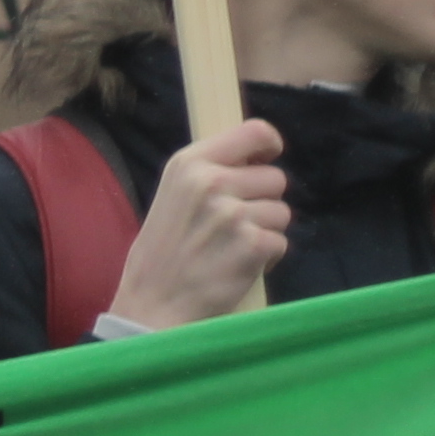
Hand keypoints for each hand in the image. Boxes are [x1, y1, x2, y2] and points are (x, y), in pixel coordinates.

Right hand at [112, 120, 288, 328]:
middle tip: (234, 224)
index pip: (255, 132)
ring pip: (281, 212)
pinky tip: (238, 265)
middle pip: (276, 178)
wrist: (152, 303)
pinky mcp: (253, 244)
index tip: (265, 160)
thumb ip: (210, 172)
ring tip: (232, 247)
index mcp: (189, 163)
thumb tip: (256, 158)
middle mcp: (212, 182)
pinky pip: (281, 242)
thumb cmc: (161, 251)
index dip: (269, 146)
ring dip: (265, 231)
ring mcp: (234, 214)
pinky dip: (266, 258)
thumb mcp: (173, 194)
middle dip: (263, 201)